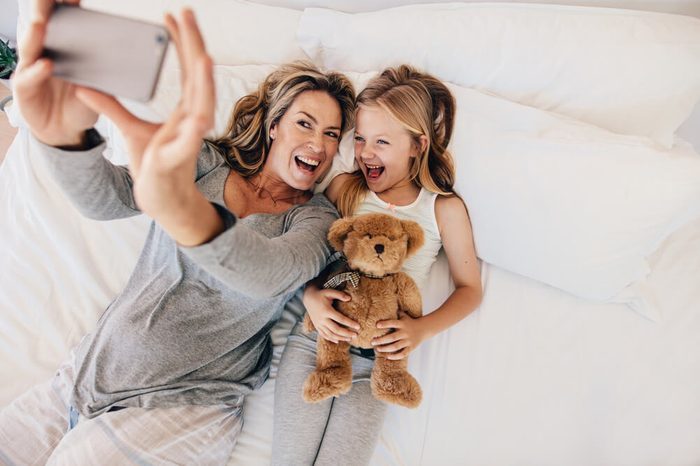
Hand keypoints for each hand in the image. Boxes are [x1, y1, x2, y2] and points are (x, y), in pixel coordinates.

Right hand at [13, 0, 97, 146]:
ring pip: (30, 46)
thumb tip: (134, 60)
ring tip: (42, 24)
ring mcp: (31, 67)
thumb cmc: (81, 101)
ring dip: (36, 35)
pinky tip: (47, 65)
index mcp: (63, 46)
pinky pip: (29, 78)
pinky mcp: (25, 88)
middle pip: (41, 25)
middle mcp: (44, 51)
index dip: (68, 4)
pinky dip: (38, 71)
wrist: (66, 129)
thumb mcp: (100, 87)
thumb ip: (110, 74)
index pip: (65, 19)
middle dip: (44, 9)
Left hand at [79, 9, 213, 218]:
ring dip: (204, 83)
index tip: (171, 16)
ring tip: (203, 56)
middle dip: (194, 45)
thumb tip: (84, 84)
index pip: (187, 69)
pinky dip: (196, 128)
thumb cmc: (154, 165)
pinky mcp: (179, 157)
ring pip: (203, 105)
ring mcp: (189, 137)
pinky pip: (191, 142)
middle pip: (198, 77)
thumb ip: (112, 105)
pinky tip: (200, 116)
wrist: (161, 200)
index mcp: (184, 110)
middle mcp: (193, 119)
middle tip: (187, 13)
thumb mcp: (130, 130)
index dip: (180, 41)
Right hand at [303, 284, 358, 343]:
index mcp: (326, 310)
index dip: (350, 323)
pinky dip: (331, 339)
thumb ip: (340, 294)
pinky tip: (338, 341)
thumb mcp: (329, 292)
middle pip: (336, 329)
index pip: (340, 319)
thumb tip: (349, 298)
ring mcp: (318, 324)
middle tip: (356, 335)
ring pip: (330, 334)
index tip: (358, 327)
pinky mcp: (317, 326)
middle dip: (346, 333)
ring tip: (350, 339)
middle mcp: (322, 319)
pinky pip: (324, 335)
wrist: (308, 298)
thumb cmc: (321, 294)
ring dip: (341, 338)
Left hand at [372, 311, 427, 359]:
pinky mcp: (411, 348)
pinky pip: (403, 354)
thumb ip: (396, 312)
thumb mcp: (405, 316)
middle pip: (392, 337)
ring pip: (396, 346)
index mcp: (402, 324)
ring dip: (385, 349)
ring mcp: (408, 341)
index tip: (376, 325)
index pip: (393, 323)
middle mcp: (405, 332)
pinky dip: (395, 356)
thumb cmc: (411, 322)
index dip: (385, 324)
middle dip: (381, 340)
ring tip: (377, 349)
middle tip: (372, 342)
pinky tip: (388, 356)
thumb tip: (386, 306)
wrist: (425, 329)